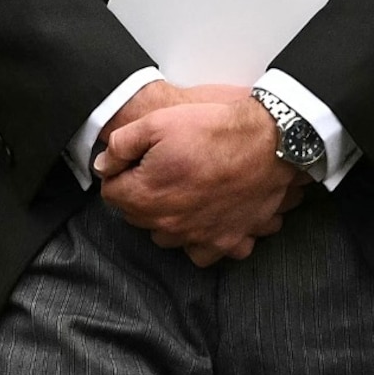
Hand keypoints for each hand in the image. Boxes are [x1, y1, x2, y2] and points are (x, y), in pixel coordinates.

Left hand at [95, 83, 304, 266]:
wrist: (269, 142)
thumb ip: (121, 145)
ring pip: (167, 237)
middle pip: (138, 217)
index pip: (112, 194)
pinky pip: (204, 252)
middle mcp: (172, 226)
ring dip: (168, 218)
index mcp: (149, 196)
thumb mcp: (157, 122)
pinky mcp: (229, 240)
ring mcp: (201, 237)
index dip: (119, 172)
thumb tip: (104, 165)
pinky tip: (204, 217)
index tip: (134, 160)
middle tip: (161, 169)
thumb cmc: (215, 130)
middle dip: (142, 194)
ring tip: (181, 191)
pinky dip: (201, 238)